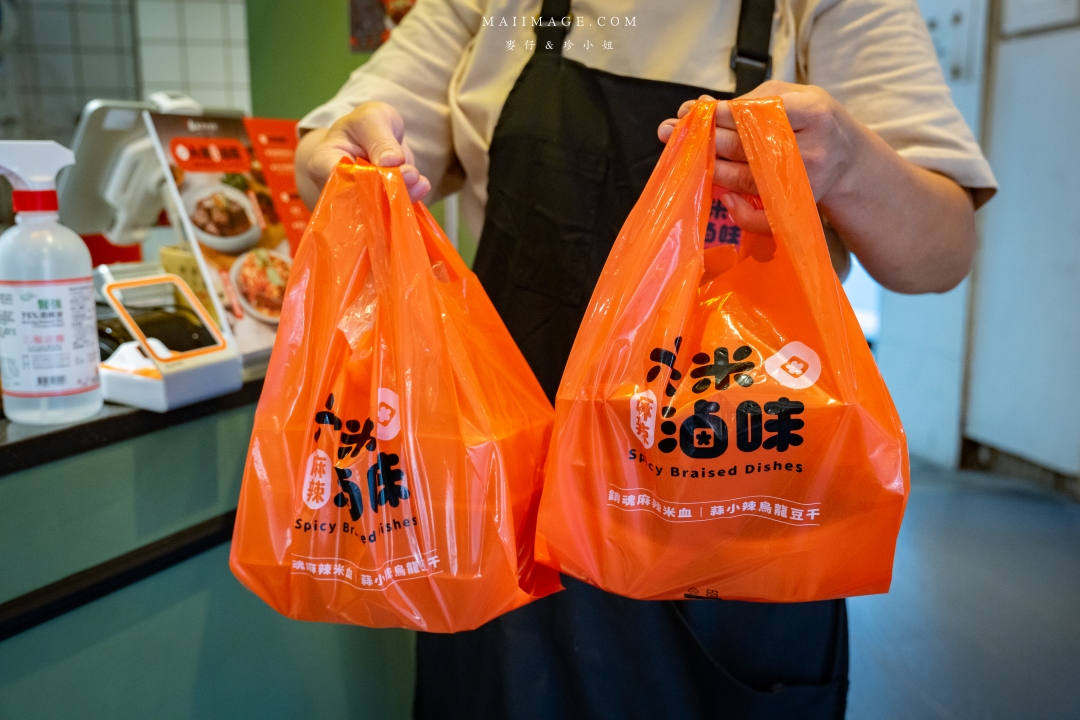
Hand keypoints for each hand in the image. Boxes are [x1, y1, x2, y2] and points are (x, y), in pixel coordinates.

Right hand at [299, 102, 430, 205]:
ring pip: (378, 210)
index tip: (387, 167)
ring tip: (419, 180)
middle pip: (359, 200)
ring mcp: (356, 202)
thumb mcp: (373, 118)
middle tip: (411, 175)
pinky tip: (421, 186)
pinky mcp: (376, 209)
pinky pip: (391, 212)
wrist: (374, 138)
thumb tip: (392, 162)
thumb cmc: (366, 125)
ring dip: (402, 195)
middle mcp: (336, 188)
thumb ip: (380, 138)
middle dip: (388, 189)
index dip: (363, 180)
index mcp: (323, 161)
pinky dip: (409, 200)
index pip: (338, 180)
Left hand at [658, 82, 976, 293]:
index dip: (720, 115)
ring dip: (714, 172)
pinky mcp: (800, 210)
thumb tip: (698, 109)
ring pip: (747, 180)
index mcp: (814, 112)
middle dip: (708, 141)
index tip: (694, 113)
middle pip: (747, 145)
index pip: (758, 113)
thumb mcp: (796, 100)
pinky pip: (762, 217)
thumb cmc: (814, 126)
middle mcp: (814, 149)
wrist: (852, 165)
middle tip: (678, 136)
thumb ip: (754, 101)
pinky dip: (738, 211)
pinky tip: (725, 199)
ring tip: (699, 163)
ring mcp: (808, 183)